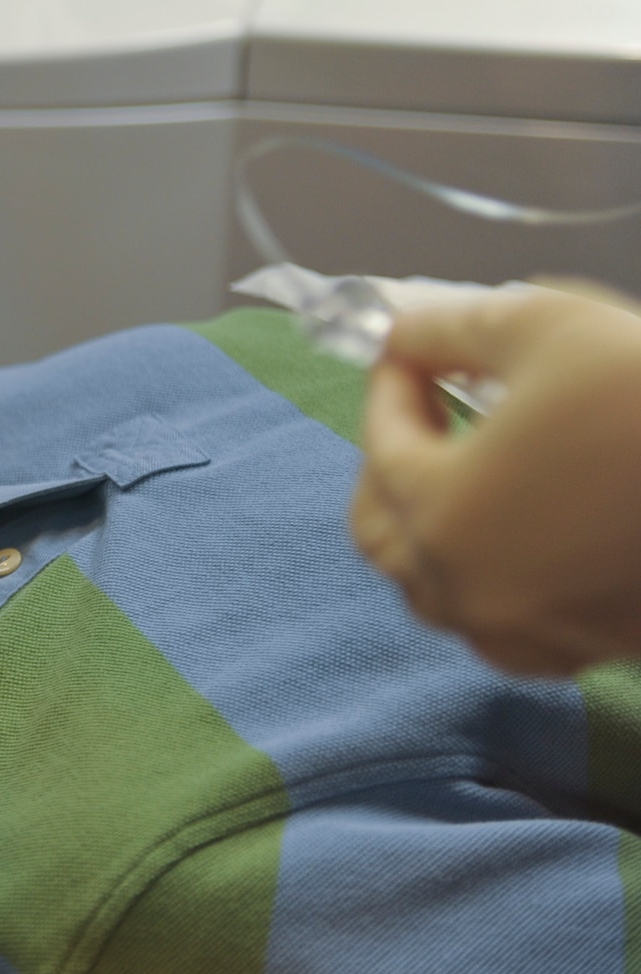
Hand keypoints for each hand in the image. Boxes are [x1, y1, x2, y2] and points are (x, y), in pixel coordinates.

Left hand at [351, 283, 640, 673]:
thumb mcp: (543, 323)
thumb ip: (453, 327)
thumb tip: (411, 333)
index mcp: (438, 510)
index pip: (380, 440)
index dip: (393, 382)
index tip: (411, 347)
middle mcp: (467, 587)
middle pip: (384, 534)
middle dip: (393, 465)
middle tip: (432, 409)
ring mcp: (530, 630)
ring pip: (439, 590)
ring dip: (435, 529)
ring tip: (474, 465)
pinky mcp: (592, 650)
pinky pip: (508, 627)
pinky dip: (495, 579)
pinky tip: (529, 531)